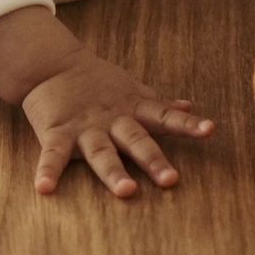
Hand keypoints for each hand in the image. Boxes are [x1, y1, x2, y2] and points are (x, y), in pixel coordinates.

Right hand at [20, 45, 215, 197]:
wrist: (51, 64)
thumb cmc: (97, 83)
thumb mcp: (132, 90)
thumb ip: (159, 104)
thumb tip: (189, 107)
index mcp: (132, 110)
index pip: (165, 117)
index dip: (187, 125)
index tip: (209, 130)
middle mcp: (112, 120)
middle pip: (136, 140)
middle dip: (153, 159)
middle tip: (171, 179)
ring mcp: (84, 128)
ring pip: (101, 152)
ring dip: (113, 171)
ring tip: (126, 190)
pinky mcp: (57, 133)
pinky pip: (52, 156)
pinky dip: (47, 172)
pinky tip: (44, 189)